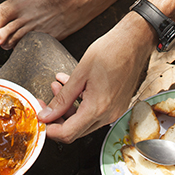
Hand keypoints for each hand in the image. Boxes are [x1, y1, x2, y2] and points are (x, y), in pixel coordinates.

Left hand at [37, 18, 154, 141]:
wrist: (134, 41)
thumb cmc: (110, 51)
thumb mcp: (80, 73)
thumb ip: (62, 98)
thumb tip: (47, 114)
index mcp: (97, 109)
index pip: (68, 134)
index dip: (50, 129)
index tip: (40, 118)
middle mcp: (108, 115)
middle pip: (75, 129)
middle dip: (57, 116)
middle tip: (45, 100)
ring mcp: (114, 111)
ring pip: (84, 119)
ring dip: (68, 106)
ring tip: (56, 85)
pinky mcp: (117, 104)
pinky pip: (94, 110)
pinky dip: (80, 101)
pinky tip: (71, 84)